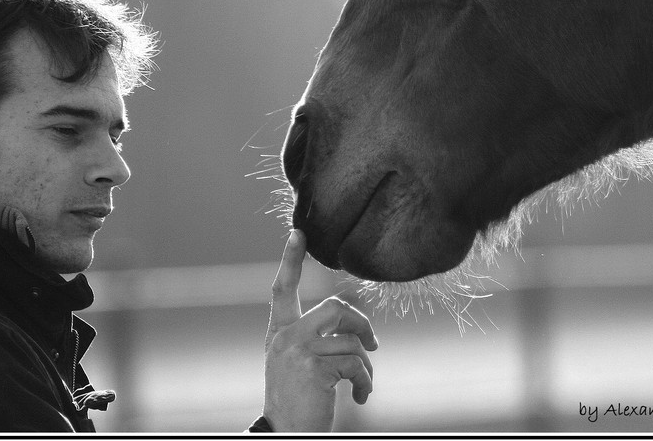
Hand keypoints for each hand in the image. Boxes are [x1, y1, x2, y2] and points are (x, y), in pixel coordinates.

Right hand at [263, 229, 377, 431]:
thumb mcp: (297, 363)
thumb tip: (355, 326)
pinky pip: (354, 364)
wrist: (284, 434)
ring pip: (351, 340)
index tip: (298, 233)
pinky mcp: (314, 368)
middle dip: (362, 323)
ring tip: (362, 385)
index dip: (290, 259)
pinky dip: (364, 382)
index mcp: (279, 332)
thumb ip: (315, 338)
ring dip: (365, 366)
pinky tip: (359, 397)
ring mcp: (298, 350)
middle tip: (373, 344)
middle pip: (335, 307)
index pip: (282, 288)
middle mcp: (285, 336)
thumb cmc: (297, 402)